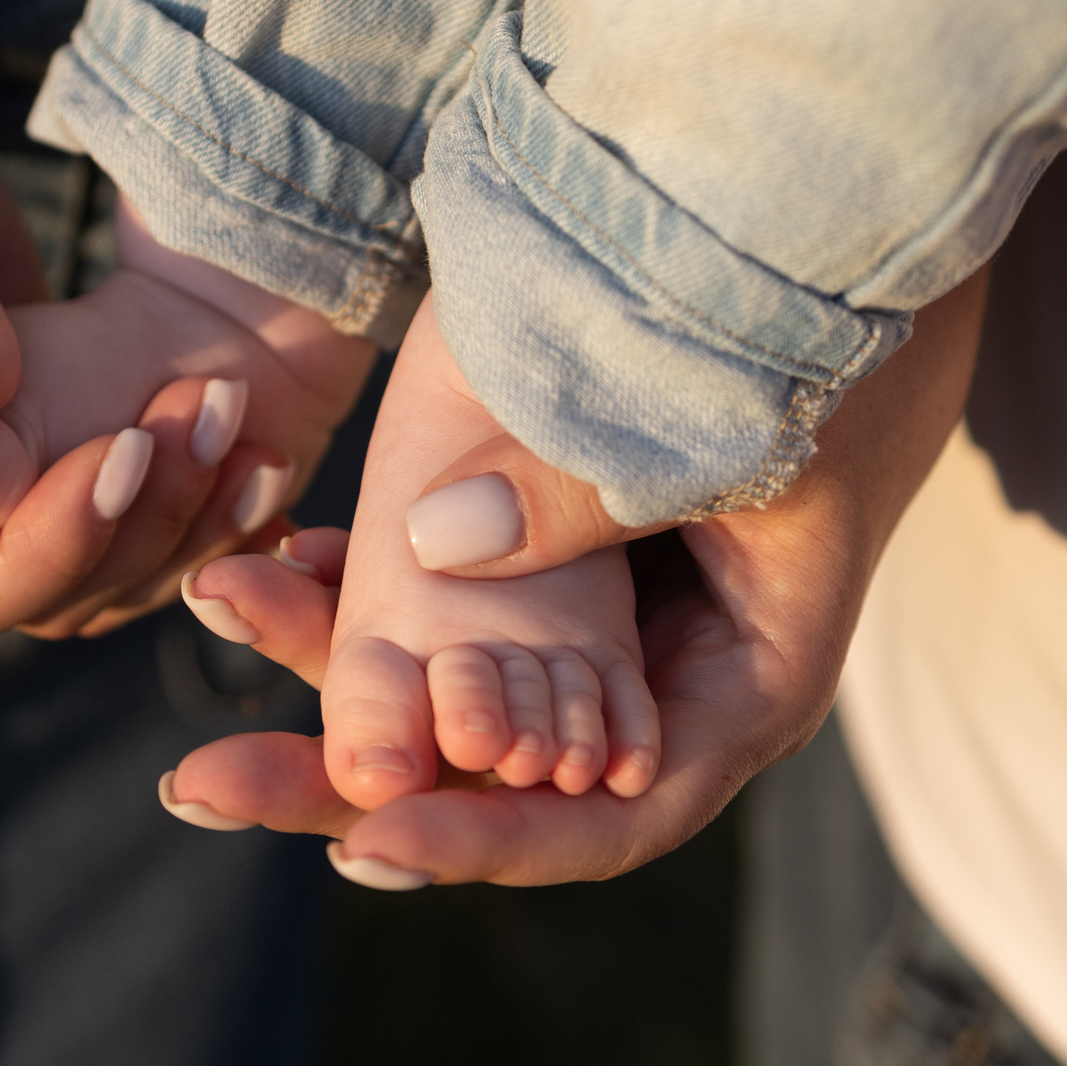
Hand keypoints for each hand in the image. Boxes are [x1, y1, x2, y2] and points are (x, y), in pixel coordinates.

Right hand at [0, 45, 286, 651]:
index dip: (39, 553)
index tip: (120, 453)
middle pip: (26, 595)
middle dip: (132, 527)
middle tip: (213, 423)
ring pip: (84, 569)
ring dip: (175, 516)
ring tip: (247, 439)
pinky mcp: (16, 453)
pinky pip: (104, 510)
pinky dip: (179, 495)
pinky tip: (256, 459)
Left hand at [163, 270, 988, 883]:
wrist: (865, 224)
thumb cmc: (846, 326)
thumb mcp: (734, 412)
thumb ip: (593, 485)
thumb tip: (427, 544)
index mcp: (744, 684)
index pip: (606, 819)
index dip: (484, 838)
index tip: (359, 841)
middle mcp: (669, 675)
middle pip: (502, 777)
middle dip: (350, 778)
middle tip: (201, 784)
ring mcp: (616, 615)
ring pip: (462, 693)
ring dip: (337, 673)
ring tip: (212, 617)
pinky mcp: (571, 546)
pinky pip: (459, 604)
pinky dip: (372, 592)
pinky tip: (277, 561)